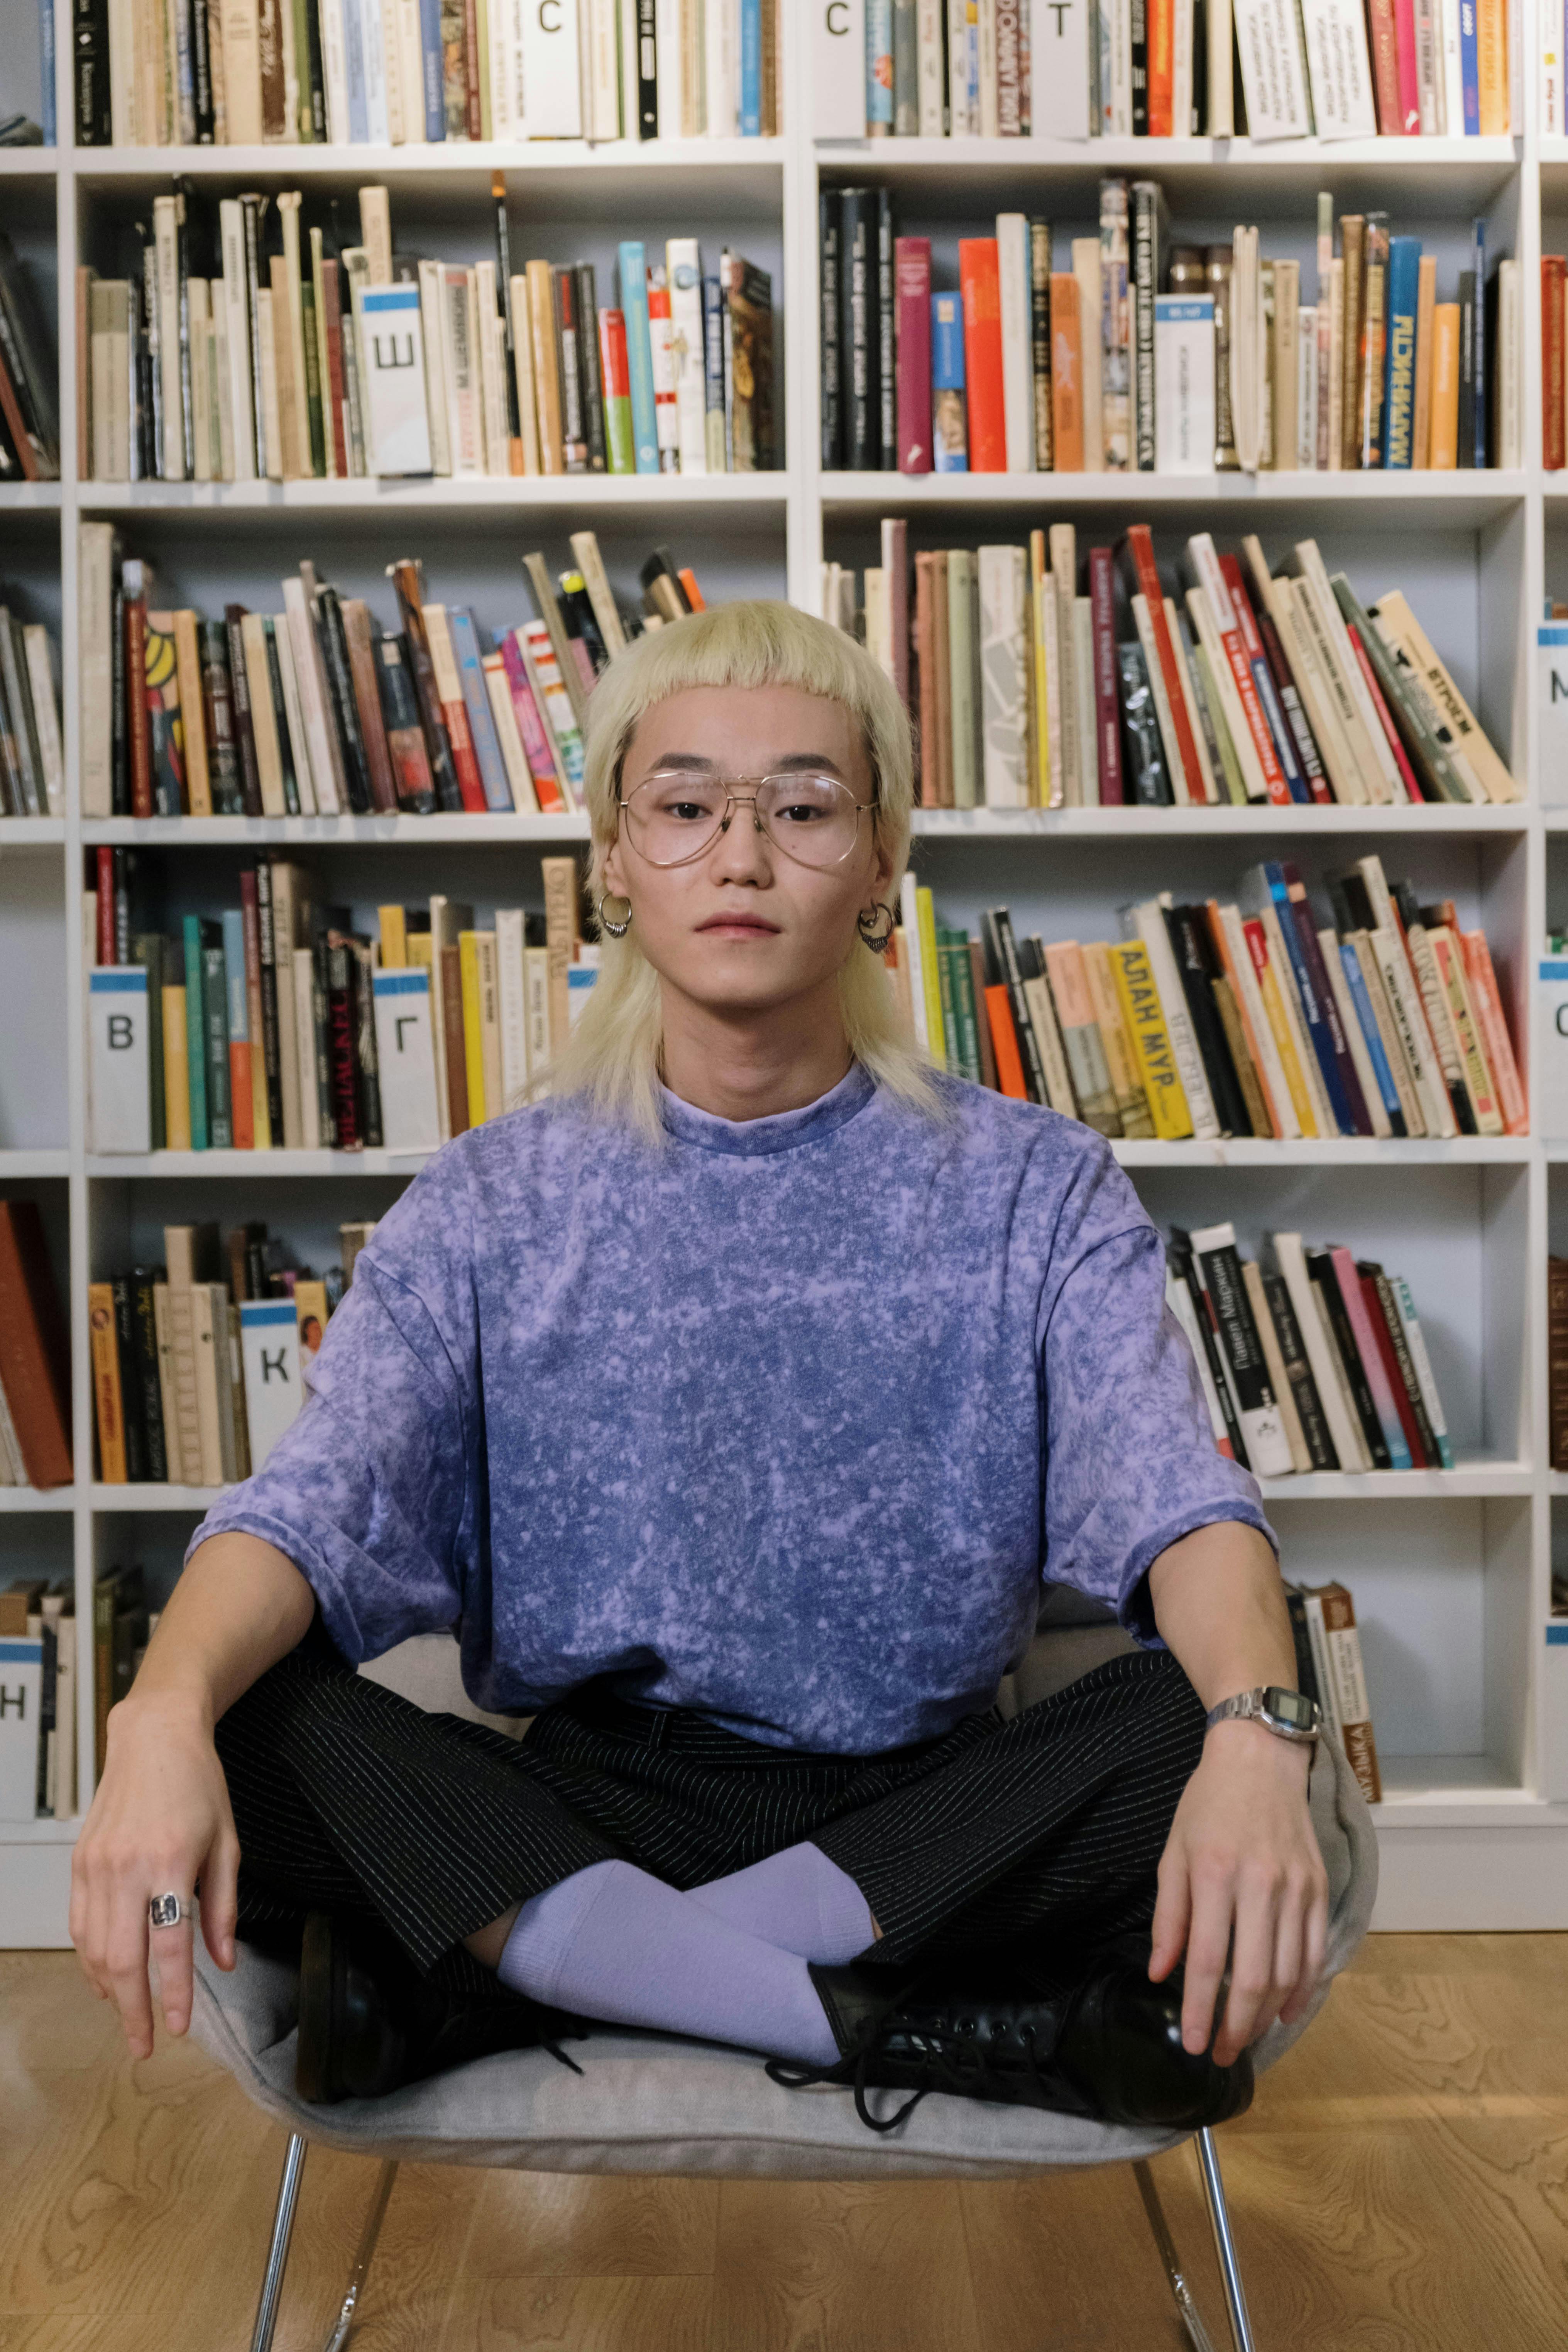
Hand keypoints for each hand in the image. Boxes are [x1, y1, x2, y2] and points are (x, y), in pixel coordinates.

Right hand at [69, 1693, 241, 2060]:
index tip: (178, 2028)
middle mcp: (127, 1868)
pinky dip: (89, 1959)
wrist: (154, 1738)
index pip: (169, 1947)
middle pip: (123, 1958)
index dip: (173, 1995)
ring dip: (110, 1990)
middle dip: (133, 2009)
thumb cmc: (198, 1785)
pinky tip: (105, 1977)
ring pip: (94, 1948)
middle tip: (143, 2044)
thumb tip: (223, 1962)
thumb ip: (223, 1907)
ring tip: (128, 2014)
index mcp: (170, 1862)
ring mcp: (97, 1867)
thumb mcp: (227, 1843)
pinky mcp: (80, 1864)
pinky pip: (79, 1925)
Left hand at [1147, 1719, 1327, 2066]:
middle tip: (1219, 2053)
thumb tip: (1161, 1972)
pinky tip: (1284, 2011)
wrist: (1259, 1759)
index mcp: (1216, 1875)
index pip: (1206, 1961)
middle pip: (1253, 1977)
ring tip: (1246, 2039)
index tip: (1191, 2043)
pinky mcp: (1319, 1888)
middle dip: (1235, 2027)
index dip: (1199, 2009)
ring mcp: (1295, 1889)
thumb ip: (1169, 1916)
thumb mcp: (1173, 1853)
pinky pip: (1314, 1953)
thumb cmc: (1208, 1804)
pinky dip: (1302, 1990)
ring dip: (1267, 2017)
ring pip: (1288, 1973)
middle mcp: (1260, 1885)